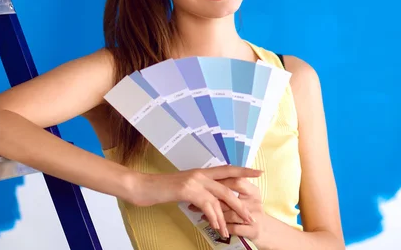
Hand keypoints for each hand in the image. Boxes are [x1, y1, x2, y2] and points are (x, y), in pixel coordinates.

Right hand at [131, 165, 262, 236]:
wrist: (142, 186)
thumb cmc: (160, 188)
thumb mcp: (182, 187)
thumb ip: (196, 191)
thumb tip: (206, 201)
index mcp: (200, 171)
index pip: (227, 169)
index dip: (243, 171)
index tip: (258, 172)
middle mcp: (200, 173)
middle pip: (228, 186)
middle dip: (241, 203)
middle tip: (251, 215)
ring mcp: (195, 181)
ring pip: (220, 198)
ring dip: (227, 218)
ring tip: (230, 231)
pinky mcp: (188, 190)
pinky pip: (207, 206)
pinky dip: (214, 218)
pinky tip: (216, 227)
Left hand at [188, 177, 265, 243]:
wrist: (264, 229)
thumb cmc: (249, 209)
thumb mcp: (243, 195)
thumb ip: (230, 186)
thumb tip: (209, 177)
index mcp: (252, 190)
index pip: (236, 180)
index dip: (218, 180)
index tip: (202, 180)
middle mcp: (255, 201)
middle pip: (230, 195)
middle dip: (210, 196)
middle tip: (194, 195)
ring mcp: (255, 216)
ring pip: (228, 213)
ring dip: (211, 212)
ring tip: (196, 210)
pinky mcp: (253, 230)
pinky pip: (233, 227)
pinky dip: (220, 225)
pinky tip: (210, 223)